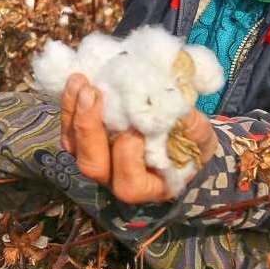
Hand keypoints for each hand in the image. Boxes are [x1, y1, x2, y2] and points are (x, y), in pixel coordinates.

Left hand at [60, 73, 218, 202]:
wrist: (179, 137)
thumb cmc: (191, 143)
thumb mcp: (200, 138)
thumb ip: (194, 128)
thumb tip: (179, 111)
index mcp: (148, 187)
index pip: (128, 182)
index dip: (128, 154)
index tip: (137, 126)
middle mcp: (116, 179)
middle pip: (92, 165)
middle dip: (89, 128)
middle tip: (94, 93)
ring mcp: (98, 160)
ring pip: (74, 146)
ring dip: (74, 112)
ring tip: (81, 82)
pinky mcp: (85, 142)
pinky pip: (69, 128)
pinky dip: (70, 105)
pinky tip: (77, 81)